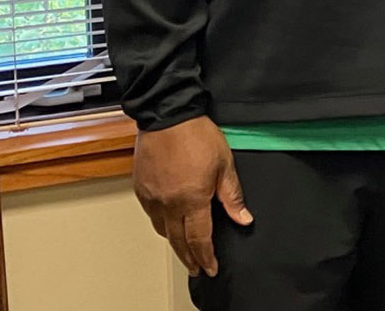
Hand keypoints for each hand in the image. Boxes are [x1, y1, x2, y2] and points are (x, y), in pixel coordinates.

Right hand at [133, 116, 250, 276]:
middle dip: (190, 258)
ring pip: (162, 230)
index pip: (199, 239)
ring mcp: (152, 197)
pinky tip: (168, 224)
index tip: (211, 268)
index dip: (206, 257)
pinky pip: (151, 215)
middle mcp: (168, 203)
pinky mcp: (141, 189)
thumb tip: (243, 218)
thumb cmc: (196, 135)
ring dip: (174, 243)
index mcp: (192, 199)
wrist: (167, 115)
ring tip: (185, 250)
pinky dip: (161, 224)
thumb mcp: (224, 164)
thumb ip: (232, 195)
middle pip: (178, 241)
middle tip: (197, 269)